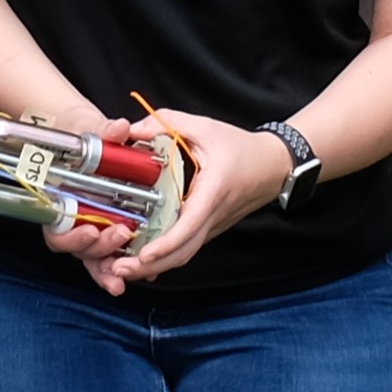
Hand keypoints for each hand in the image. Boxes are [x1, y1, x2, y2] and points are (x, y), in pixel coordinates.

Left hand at [84, 112, 294, 294]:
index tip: (144, 255)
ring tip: (124, 269)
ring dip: (155, 266)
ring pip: (184, 255)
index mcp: (212, 192)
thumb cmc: (242, 148)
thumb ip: (167, 122)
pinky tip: (144, 261)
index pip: (188, 226)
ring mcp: (212, 226)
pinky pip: (187, 248)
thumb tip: (133, 130)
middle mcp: (212, 216)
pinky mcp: (210, 229)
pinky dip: (165, 258)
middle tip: (118, 269)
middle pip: (183, 253)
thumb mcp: (205, 126)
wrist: (274, 165)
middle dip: (150, 266)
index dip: (165, 244)